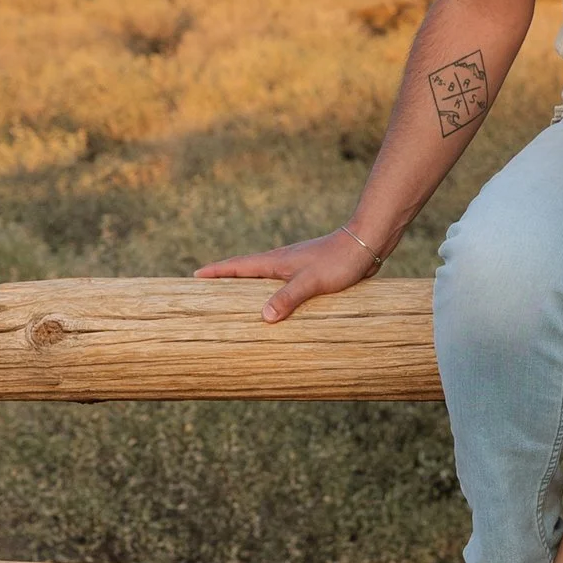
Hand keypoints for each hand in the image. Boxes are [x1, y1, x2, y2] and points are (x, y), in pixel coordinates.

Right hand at [194, 226, 382, 323]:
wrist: (366, 244)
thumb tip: (264, 318)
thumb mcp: (311, 282)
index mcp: (275, 262)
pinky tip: (279, 310)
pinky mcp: (311, 276)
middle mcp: (282, 264)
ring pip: (265, 282)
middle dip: (226, 282)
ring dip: (250, 291)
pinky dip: (273, 297)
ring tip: (238, 306)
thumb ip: (288, 298)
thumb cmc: (339, 261)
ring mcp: (296, 269)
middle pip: (247, 273)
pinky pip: (284, 288)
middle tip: (208, 293)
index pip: (238, 266)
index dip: (216, 272)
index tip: (195, 276)